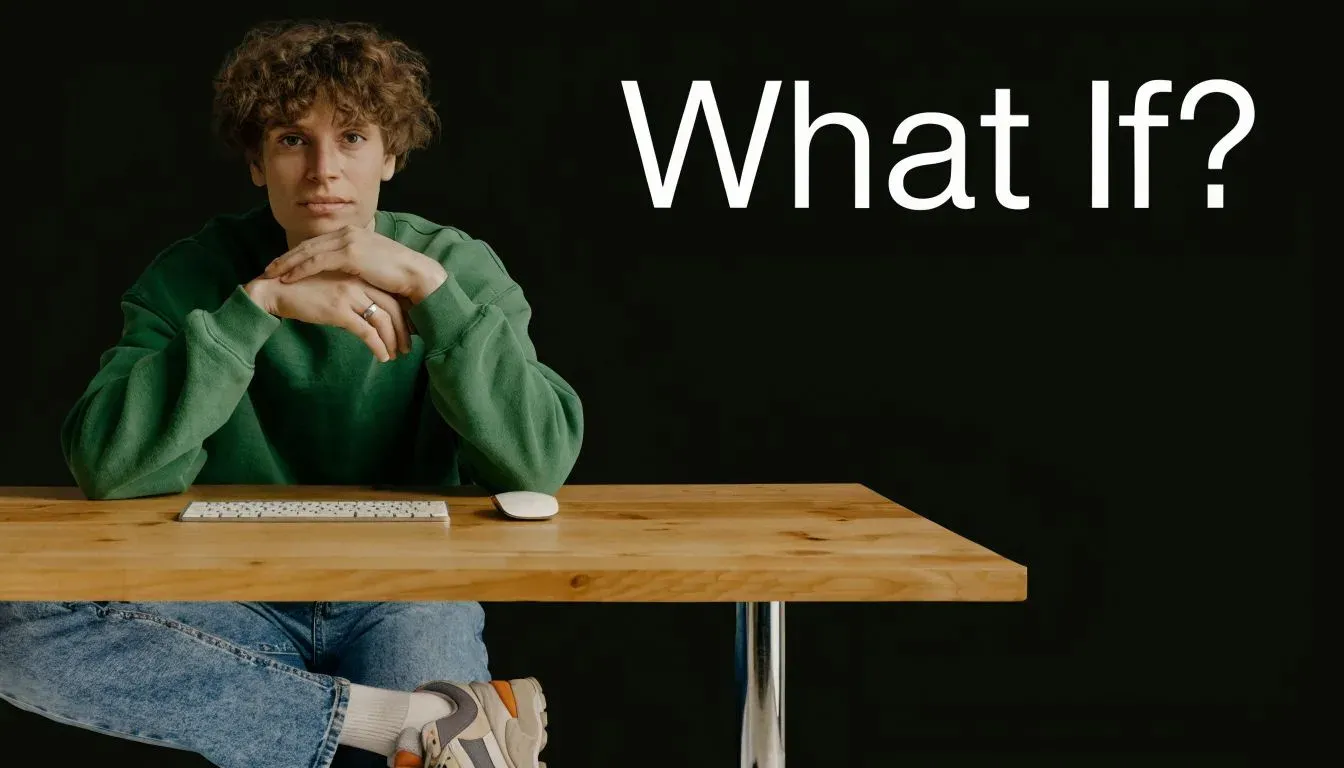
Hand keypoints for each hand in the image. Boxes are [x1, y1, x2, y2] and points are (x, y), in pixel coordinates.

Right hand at [245, 273, 410, 361]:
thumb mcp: (334, 285)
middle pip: (393, 307)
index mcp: (359, 274)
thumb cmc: (304, 290)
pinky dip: (378, 346)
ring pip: (383, 320)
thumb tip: (370, 314)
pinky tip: (383, 357)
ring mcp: (349, 295)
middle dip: (403, 330)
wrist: (276, 290)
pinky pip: (367, 332)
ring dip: (393, 340)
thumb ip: (353, 295)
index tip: (408, 330)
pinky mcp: (339, 310)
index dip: (403, 315)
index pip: (391, 294)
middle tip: (408, 346)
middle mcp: (358, 282)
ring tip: (397, 355)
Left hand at [261, 224, 447, 303]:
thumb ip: (356, 263)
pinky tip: (287, 278)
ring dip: (287, 263)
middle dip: (286, 257)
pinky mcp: (349, 254)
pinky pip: (316, 262)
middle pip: (308, 244)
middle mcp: (348, 232)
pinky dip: (299, 269)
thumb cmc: (398, 276)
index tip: (282, 264)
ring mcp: (348, 241)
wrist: (416, 276)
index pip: (317, 242)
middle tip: (268, 268)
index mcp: (353, 232)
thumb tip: (345, 274)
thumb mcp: (372, 265)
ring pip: (308, 252)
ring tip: (271, 274)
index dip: (297, 253)